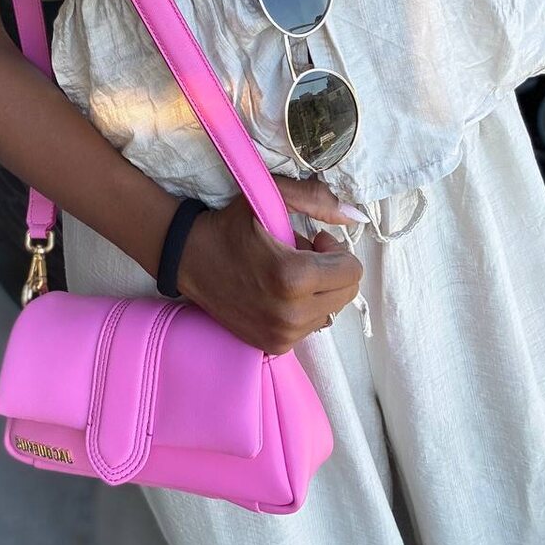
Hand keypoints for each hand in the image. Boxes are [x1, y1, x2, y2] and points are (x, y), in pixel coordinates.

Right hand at [175, 176, 364, 353]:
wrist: (188, 260)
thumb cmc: (229, 226)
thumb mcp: (268, 197)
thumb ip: (315, 199)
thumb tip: (356, 217)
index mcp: (294, 277)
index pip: (352, 271)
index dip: (336, 250)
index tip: (313, 241)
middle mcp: (292, 313)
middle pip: (347, 294)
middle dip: (332, 271)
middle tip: (303, 255)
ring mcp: (283, 334)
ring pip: (330, 311)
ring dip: (318, 291)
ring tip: (288, 275)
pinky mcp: (274, 346)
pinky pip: (310, 327)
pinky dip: (303, 308)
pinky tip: (279, 293)